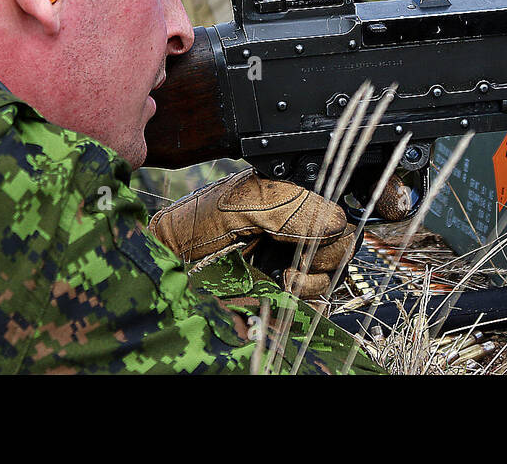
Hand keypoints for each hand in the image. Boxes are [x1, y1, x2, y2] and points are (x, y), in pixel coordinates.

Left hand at [150, 169, 355, 298]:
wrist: (164, 264)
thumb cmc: (194, 222)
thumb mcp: (242, 200)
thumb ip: (290, 205)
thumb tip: (334, 222)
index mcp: (294, 202)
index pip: (339, 211)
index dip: (338, 221)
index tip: (327, 227)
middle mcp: (296, 234)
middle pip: (343, 245)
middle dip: (327, 252)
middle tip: (297, 256)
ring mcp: (291, 267)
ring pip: (333, 277)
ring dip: (315, 279)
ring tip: (285, 277)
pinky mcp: (282, 300)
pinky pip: (316, 306)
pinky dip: (307, 302)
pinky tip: (283, 293)